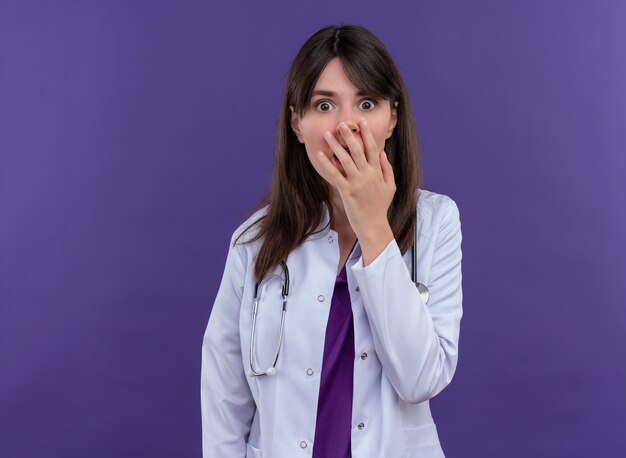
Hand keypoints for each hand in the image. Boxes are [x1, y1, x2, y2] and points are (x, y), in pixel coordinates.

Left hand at [317, 119, 395, 262]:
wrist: (374, 226)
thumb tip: (382, 154)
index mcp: (377, 172)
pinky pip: (335, 175)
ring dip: (336, 145)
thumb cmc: (380, 207)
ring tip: (329, 134)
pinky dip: (327, 164)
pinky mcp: (347, 192)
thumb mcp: (390, 187)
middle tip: (342, 124)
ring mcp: (357, 183)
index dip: (367, 134)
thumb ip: (387, 169)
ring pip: (346, 160)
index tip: (361, 122)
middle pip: (359, 150)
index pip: (373, 148)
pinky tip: (321, 154)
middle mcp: (368, 175)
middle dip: (350, 135)